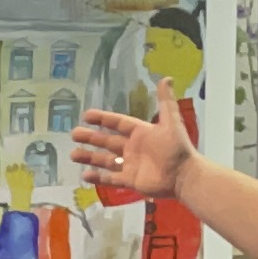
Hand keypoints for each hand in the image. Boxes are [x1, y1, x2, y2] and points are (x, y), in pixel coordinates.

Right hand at [70, 78, 192, 200]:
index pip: (118, 123)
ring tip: (73, 154)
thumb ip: (166, 101)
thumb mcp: (171, 122)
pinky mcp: (130, 181)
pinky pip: (111, 179)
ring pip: (105, 160)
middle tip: (74, 134)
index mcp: (140, 133)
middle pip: (107, 141)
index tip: (87, 115)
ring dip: (90, 157)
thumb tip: (166, 78)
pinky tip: (84, 175)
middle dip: (91, 137)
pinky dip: (98, 178)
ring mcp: (130, 165)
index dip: (103, 119)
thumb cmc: (176, 148)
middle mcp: (133, 148)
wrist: (184, 175)